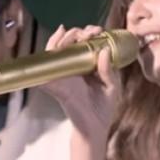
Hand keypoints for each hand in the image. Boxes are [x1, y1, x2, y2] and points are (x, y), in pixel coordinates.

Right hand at [41, 24, 122, 147]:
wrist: (94, 127)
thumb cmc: (102, 109)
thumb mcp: (111, 86)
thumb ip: (108, 70)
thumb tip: (104, 51)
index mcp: (87, 66)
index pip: (84, 44)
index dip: (90, 33)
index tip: (98, 31)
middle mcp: (73, 67)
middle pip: (70, 42)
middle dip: (78, 32)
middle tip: (90, 33)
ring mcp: (62, 74)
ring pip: (57, 48)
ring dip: (66, 37)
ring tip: (77, 34)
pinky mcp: (55, 81)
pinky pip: (48, 63)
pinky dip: (52, 48)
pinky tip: (59, 37)